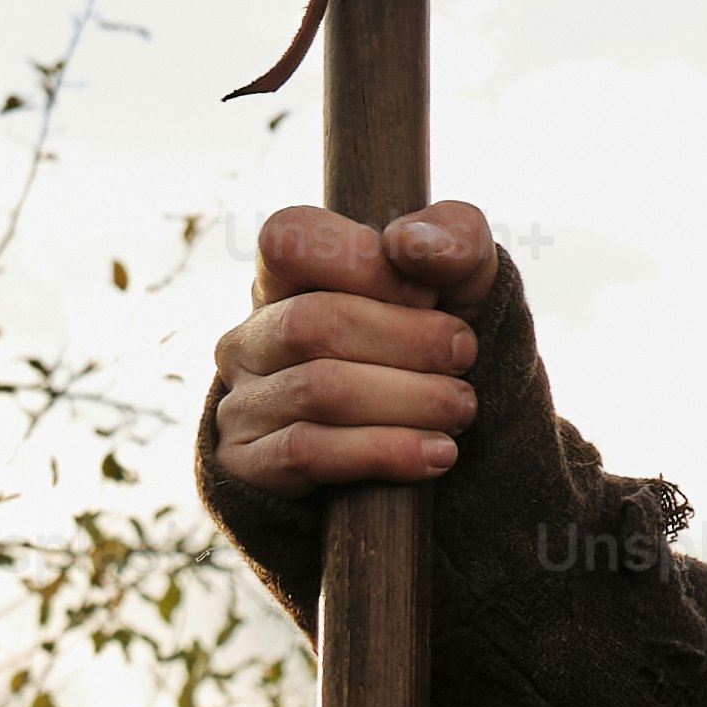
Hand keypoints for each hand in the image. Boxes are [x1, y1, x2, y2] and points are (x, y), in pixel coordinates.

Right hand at [211, 200, 503, 496]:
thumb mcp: (462, 284)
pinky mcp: (248, 468)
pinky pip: (307, 452)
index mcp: (284, 280)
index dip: (364, 262)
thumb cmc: (436, 347)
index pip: (289, 240)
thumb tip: (410, 242)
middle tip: (464, 357)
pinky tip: (437, 453)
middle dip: (406, 340)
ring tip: (459, 408)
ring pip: (318, 390)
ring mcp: (242, 404)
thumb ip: (454, 239)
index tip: (428, 293)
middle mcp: (250, 339)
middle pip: (313, 322)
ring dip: (409, 399)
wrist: (436, 449)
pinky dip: (385, 450)